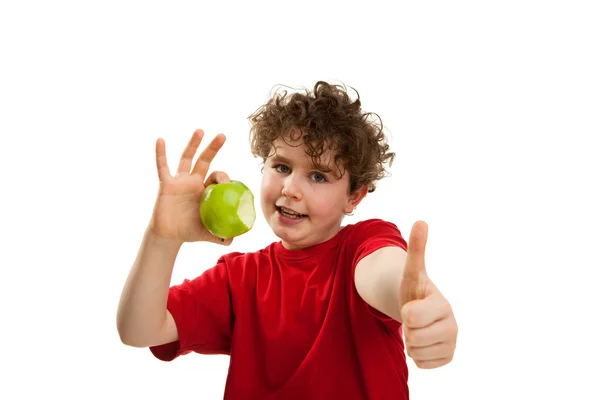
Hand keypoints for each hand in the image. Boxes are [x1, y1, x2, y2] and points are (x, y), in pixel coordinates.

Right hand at [149, 129, 232, 244]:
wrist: (169, 236)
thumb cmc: (190, 232)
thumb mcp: (209, 234)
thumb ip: (223, 236)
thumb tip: (235, 240)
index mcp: (207, 191)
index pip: (218, 177)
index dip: (224, 177)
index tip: (227, 183)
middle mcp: (194, 182)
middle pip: (205, 160)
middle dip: (213, 147)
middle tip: (222, 135)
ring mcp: (180, 181)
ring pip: (187, 158)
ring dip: (193, 144)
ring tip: (201, 130)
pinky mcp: (166, 184)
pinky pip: (162, 167)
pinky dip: (161, 154)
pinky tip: (161, 140)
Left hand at [398, 221, 457, 368]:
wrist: (421, 309)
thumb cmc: (415, 290)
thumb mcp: (412, 271)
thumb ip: (416, 249)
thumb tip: (421, 221)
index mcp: (443, 305)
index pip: (412, 318)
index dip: (406, 313)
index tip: (412, 304)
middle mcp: (453, 325)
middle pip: (413, 339)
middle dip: (407, 329)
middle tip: (413, 318)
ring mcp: (452, 343)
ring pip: (416, 353)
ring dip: (411, 343)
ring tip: (418, 328)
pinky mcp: (448, 357)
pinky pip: (422, 364)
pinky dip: (418, 356)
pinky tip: (424, 341)